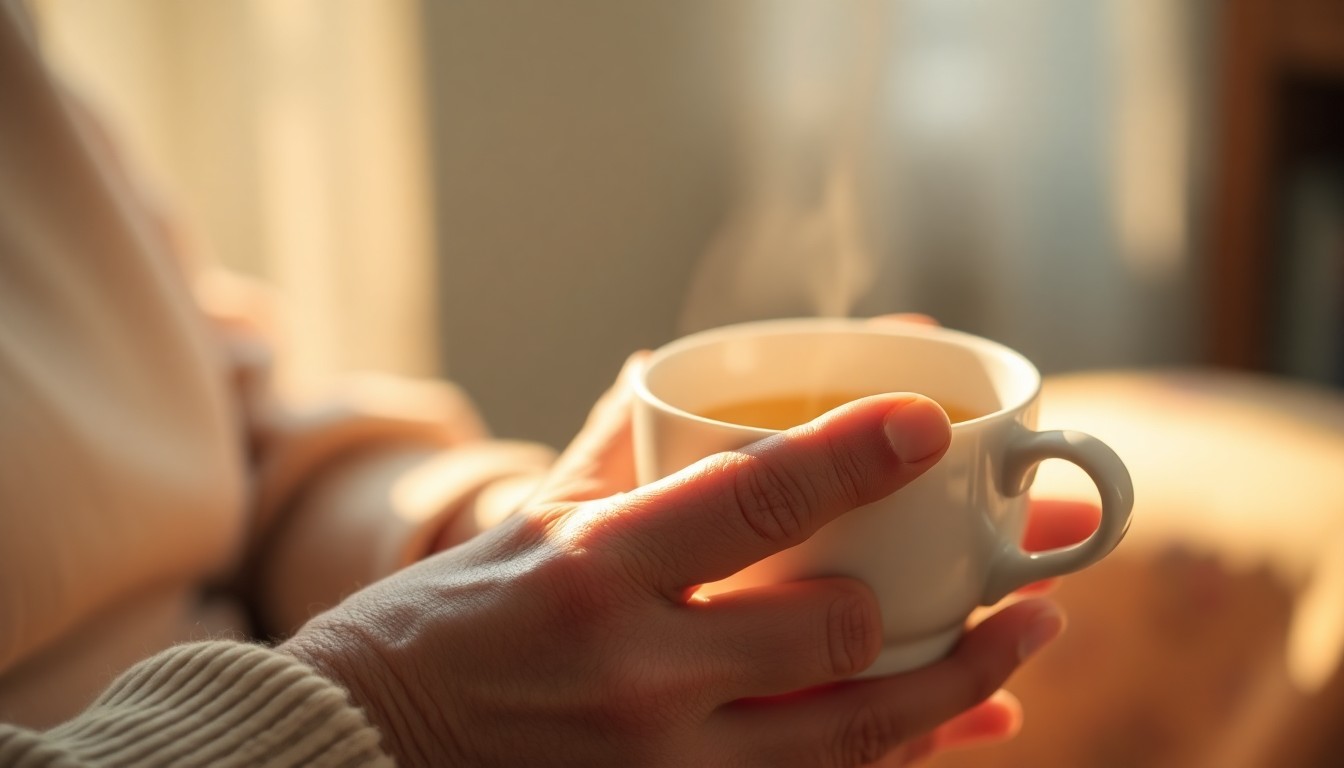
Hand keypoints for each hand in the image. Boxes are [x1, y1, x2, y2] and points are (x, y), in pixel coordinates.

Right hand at [281, 358, 1070, 766]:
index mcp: (594, 567)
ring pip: (850, 734)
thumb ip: (615, 452)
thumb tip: (673, 365)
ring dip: (957, 685)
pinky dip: (898, 759)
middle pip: (832, 629)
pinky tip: (960, 723)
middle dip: (927, 595)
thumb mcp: (525, 528)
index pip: (751, 498)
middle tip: (997, 558)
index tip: (930, 424)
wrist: (360, 755)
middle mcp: (635, 670)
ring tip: (1026, 638)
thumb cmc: (443, 627)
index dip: (853, 454)